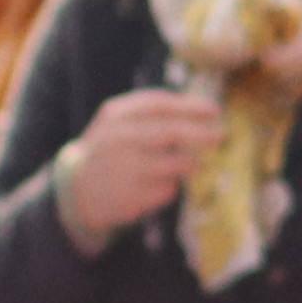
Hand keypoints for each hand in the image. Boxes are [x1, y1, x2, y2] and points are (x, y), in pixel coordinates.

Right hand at [54, 85, 225, 245]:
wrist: (80, 190)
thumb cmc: (112, 149)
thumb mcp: (121, 123)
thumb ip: (154, 112)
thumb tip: (203, 109)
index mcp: (116, 115)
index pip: (159, 104)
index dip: (191, 107)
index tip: (214, 111)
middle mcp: (118, 139)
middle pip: (171, 132)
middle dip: (202, 133)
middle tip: (221, 135)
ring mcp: (124, 169)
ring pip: (177, 164)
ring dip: (191, 163)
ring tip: (192, 163)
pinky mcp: (133, 197)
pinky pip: (170, 189)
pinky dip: (173, 185)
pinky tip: (161, 183)